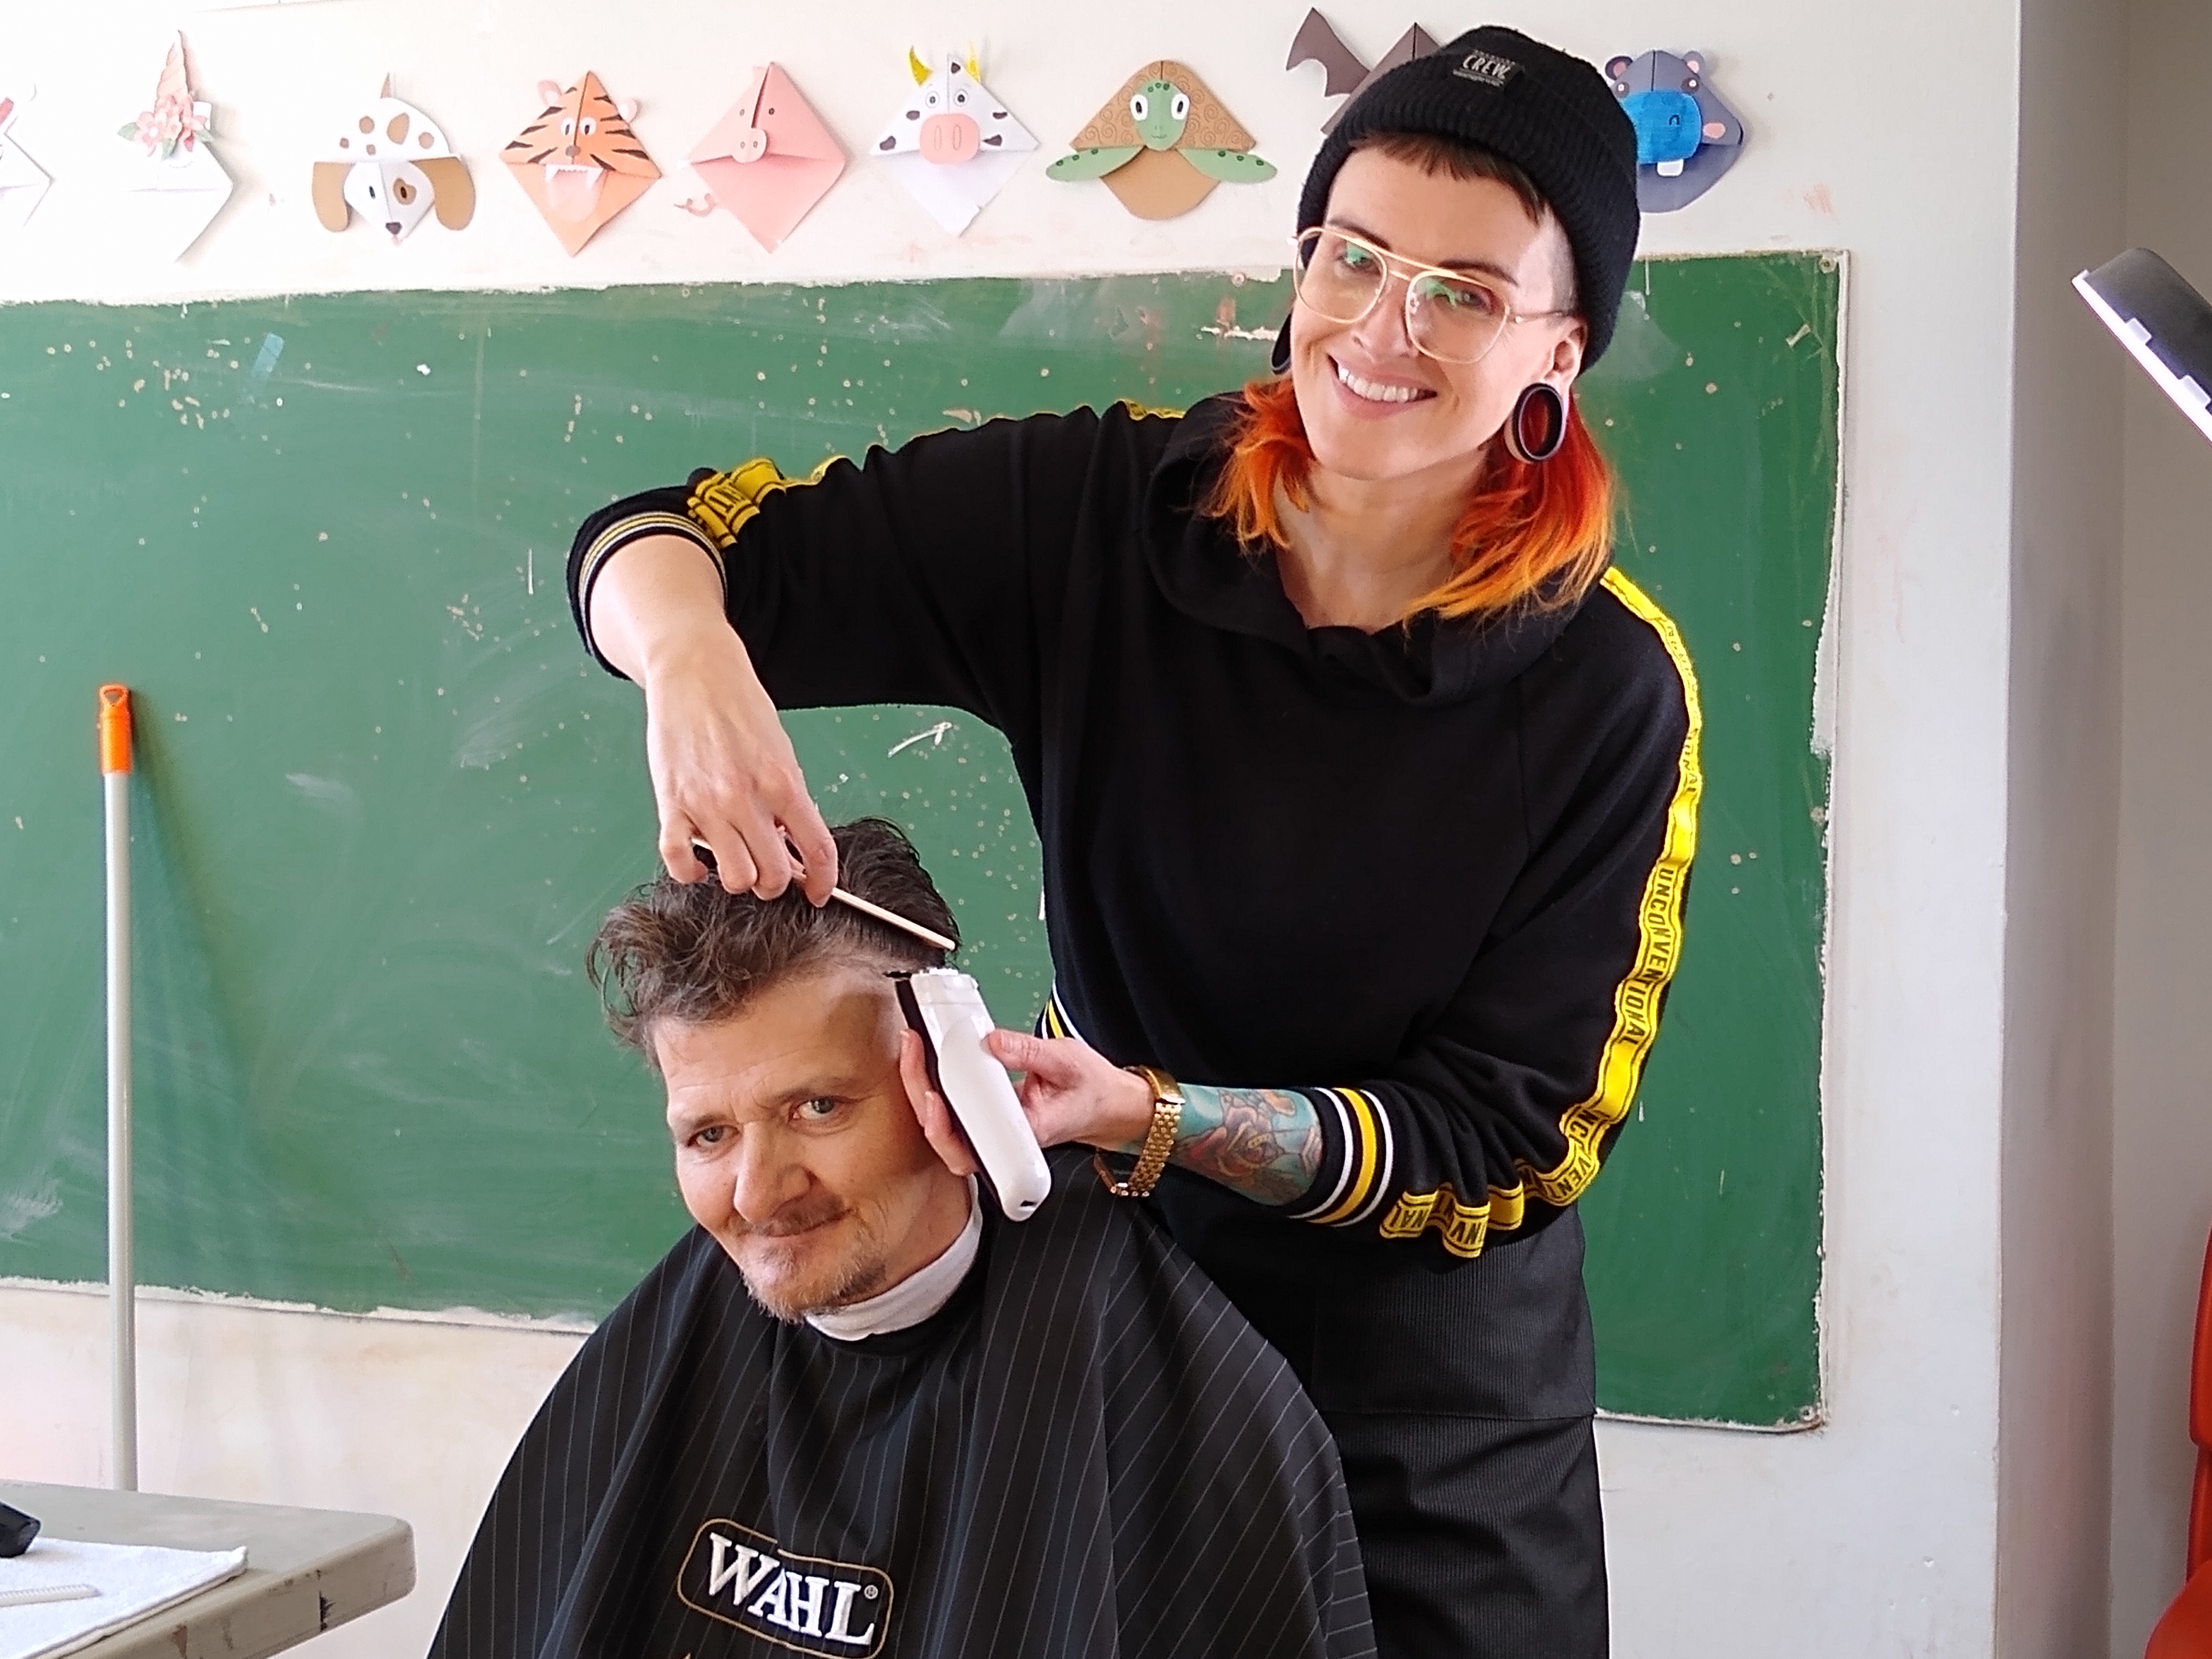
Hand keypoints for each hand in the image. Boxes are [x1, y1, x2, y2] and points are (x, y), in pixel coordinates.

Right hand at [640, 625, 835, 899]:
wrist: (695, 671)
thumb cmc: (740, 707)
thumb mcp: (781, 750)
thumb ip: (790, 799)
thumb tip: (795, 847)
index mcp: (783, 782)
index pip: (818, 850)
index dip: (824, 880)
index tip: (820, 891)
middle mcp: (746, 798)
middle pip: (774, 875)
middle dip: (778, 881)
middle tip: (772, 868)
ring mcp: (706, 804)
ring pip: (734, 878)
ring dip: (740, 878)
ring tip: (738, 859)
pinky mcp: (671, 804)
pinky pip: (679, 862)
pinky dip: (691, 872)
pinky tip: (700, 862)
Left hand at [898, 1028, 1156, 1176]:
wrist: (1108, 1105)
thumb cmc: (1092, 1092)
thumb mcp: (1067, 1062)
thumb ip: (1028, 1052)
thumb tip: (991, 1043)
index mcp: (1024, 1136)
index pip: (971, 1145)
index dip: (942, 1125)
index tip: (931, 1095)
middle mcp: (1003, 1142)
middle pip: (946, 1137)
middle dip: (920, 1096)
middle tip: (913, 1052)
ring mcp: (994, 1133)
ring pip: (945, 1127)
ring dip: (922, 1090)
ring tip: (913, 1051)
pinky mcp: (991, 1118)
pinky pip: (955, 1111)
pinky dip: (936, 1086)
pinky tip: (927, 1060)